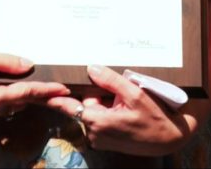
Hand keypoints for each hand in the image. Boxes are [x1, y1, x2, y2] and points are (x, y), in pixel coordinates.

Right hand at [0, 46, 69, 125]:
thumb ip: (5, 62)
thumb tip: (28, 65)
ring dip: (25, 97)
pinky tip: (15, 87)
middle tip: (64, 94)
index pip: (26, 94)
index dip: (47, 91)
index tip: (65, 90)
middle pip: (21, 103)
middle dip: (42, 97)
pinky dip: (8, 97)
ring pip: (9, 105)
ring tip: (47, 88)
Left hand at [48, 65, 193, 155]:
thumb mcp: (135, 94)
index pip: (69, 107)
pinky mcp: (105, 142)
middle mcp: (94, 132)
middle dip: (100, 95)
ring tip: (128, 105)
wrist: (168, 139)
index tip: (42, 90)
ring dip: (107, 104)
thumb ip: (111, 81)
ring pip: (95, 112)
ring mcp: (100, 139)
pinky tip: (127, 112)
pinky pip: (101, 120)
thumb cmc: (153, 117)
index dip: (56, 97)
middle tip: (121, 94)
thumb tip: (93, 68)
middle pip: (87, 104)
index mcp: (97, 121)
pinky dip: (110, 113)